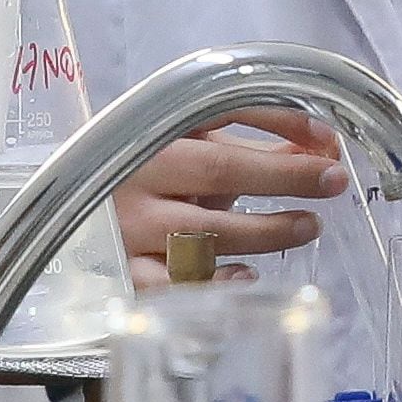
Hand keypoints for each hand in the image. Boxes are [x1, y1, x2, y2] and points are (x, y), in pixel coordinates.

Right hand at [113, 108, 341, 269]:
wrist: (70, 210)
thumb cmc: (147, 177)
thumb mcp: (193, 150)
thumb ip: (257, 149)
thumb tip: (324, 151)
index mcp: (154, 133)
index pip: (223, 114)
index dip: (280, 122)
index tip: (327, 140)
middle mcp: (137, 176)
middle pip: (219, 172)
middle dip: (284, 176)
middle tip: (332, 182)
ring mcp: (129, 229)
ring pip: (203, 233)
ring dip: (266, 230)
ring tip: (307, 226)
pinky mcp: (124, 274)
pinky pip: (173, 286)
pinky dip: (215, 283)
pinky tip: (247, 277)